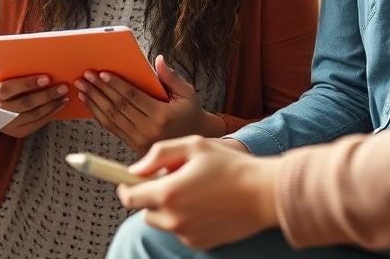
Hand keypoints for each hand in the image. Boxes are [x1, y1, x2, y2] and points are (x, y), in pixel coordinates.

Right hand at [0, 74, 68, 137]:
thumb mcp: (1, 75)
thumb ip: (15, 73)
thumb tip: (41, 64)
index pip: (8, 88)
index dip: (27, 84)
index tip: (46, 78)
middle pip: (25, 104)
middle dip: (46, 95)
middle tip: (62, 87)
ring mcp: (7, 124)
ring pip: (33, 115)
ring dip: (52, 105)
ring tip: (63, 96)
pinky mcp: (17, 132)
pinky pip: (36, 124)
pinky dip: (49, 115)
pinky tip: (58, 106)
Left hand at [75, 55, 219, 154]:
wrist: (192, 141)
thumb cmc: (189, 113)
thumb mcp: (187, 93)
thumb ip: (171, 77)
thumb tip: (158, 59)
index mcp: (162, 115)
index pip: (133, 97)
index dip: (116, 85)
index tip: (102, 73)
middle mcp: (149, 130)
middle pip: (118, 107)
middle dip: (99, 90)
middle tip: (85, 76)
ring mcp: (140, 140)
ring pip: (111, 118)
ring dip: (94, 101)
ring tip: (81, 88)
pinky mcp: (134, 146)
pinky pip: (112, 128)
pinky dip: (98, 114)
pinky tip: (89, 102)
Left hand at [117, 135, 279, 250]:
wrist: (264, 193)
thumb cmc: (231, 165)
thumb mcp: (193, 145)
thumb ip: (159, 155)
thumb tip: (135, 169)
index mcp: (169, 193)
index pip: (130, 197)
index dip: (125, 188)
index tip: (127, 181)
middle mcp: (175, 218)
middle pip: (146, 211)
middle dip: (152, 196)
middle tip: (171, 180)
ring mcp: (188, 234)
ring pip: (164, 222)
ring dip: (169, 209)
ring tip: (193, 191)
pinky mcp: (201, 243)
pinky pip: (182, 231)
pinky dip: (185, 220)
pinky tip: (205, 205)